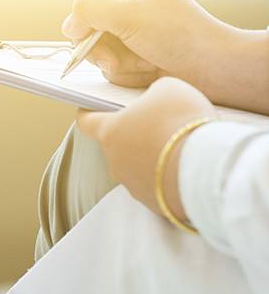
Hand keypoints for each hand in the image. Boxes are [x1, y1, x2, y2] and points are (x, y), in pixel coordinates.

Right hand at [62, 0, 233, 96]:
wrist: (211, 69)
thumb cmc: (180, 34)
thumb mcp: (129, 14)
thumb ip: (89, 11)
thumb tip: (69, 25)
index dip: (83, 0)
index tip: (96, 18)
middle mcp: (122, 4)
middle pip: (81, 18)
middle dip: (96, 41)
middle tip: (112, 53)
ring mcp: (124, 31)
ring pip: (91, 46)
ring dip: (113, 59)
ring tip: (141, 61)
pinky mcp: (128, 56)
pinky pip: (107, 65)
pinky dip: (124, 71)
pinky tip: (146, 69)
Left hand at [77, 77, 215, 219]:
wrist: (206, 168)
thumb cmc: (181, 121)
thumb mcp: (168, 89)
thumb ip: (153, 93)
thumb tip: (155, 102)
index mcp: (110, 132)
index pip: (87, 122)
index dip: (89, 112)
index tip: (91, 107)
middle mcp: (115, 162)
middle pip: (118, 144)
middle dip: (134, 134)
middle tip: (159, 123)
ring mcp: (134, 185)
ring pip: (138, 166)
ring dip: (153, 157)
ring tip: (180, 146)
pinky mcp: (155, 204)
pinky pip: (158, 185)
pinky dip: (169, 176)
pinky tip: (188, 167)